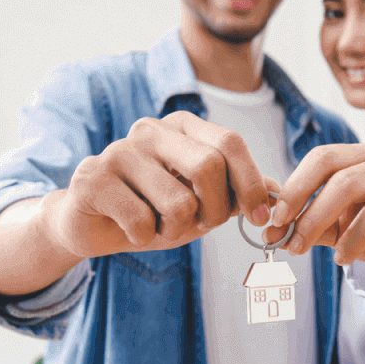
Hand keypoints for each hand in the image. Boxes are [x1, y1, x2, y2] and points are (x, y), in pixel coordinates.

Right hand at [51, 110, 275, 258]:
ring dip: (177, 230)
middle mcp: (151, 130)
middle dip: (215, 210)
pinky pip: (141, 220)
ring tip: (159, 225)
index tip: (260, 218)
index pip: (230, 142)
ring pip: (178, 201)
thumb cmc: (151, 209)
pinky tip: (131, 229)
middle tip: (202, 226)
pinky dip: (145, 237)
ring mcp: (119, 150)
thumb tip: (275, 191)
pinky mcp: (93, 177)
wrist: (89, 223)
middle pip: (209, 166)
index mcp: (181, 127)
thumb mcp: (201, 202)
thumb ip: (236, 193)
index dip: (250, 183)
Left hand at [264, 143, 364, 284]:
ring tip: (340, 260)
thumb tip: (270, 231)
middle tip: (295, 246)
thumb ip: (306, 223)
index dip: (297, 187)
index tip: (278, 219)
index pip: (324, 158)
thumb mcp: (338, 223)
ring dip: (351, 240)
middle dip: (315, 218)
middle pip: (347, 183)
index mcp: (362, 157)